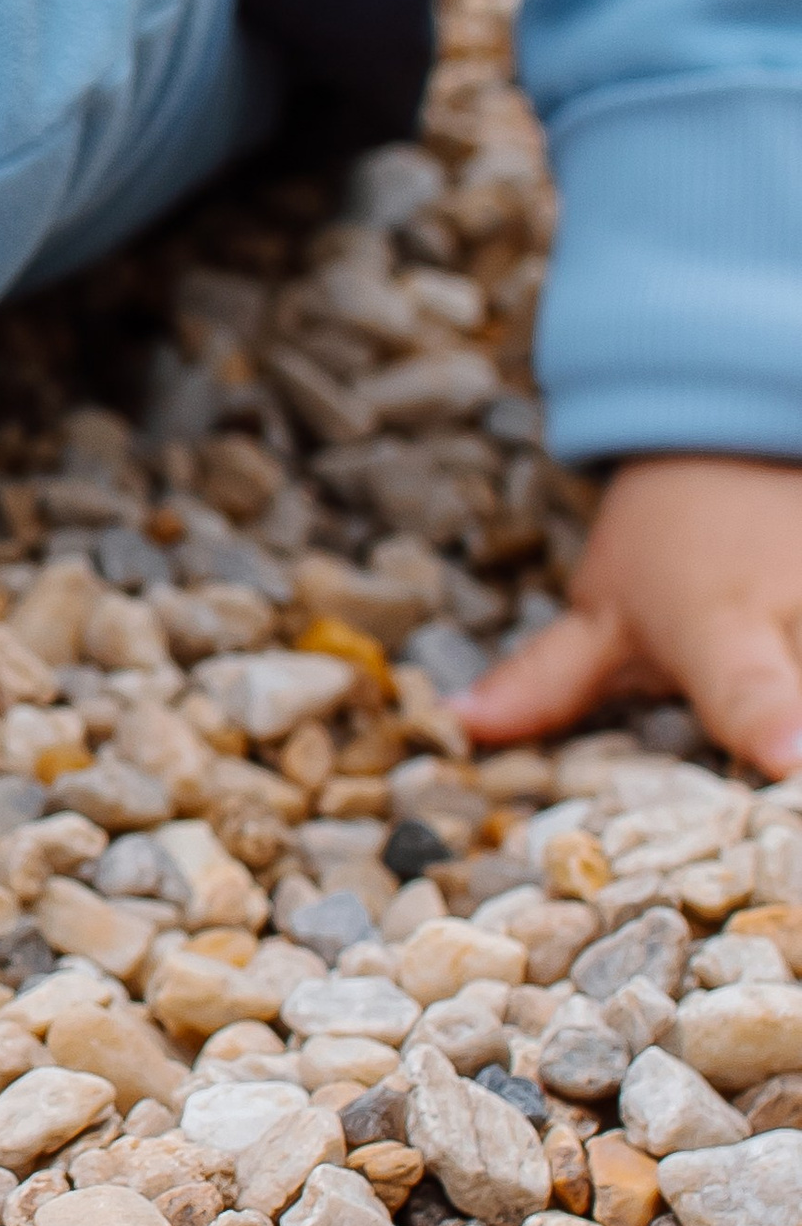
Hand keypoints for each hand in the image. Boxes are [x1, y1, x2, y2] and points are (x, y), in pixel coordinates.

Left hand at [461, 455, 801, 776]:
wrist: (750, 434)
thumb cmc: (673, 543)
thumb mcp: (605, 607)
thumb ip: (545, 681)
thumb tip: (458, 730)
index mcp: (722, 626)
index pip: (745, 682)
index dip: (768, 718)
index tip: (788, 755)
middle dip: (800, 730)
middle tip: (787, 790)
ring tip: (795, 761)